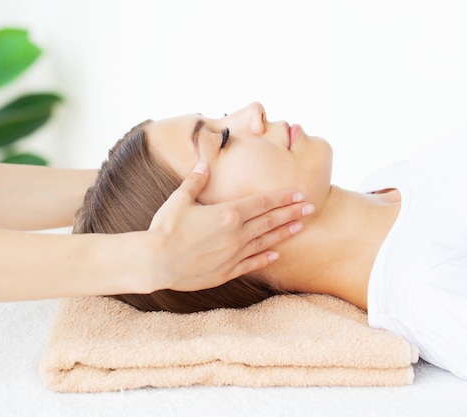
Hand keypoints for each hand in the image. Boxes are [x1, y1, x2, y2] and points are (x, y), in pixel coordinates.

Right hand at [148, 161, 313, 291]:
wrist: (155, 262)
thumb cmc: (165, 228)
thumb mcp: (179, 199)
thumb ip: (195, 181)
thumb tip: (203, 164)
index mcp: (227, 213)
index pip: (262, 202)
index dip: (281, 197)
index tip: (297, 193)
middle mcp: (236, 234)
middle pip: (270, 221)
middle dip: (291, 213)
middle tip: (311, 207)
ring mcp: (233, 254)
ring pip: (265, 242)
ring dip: (284, 234)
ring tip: (300, 227)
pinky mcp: (226, 271)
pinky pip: (251, 263)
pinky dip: (265, 257)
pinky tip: (276, 254)